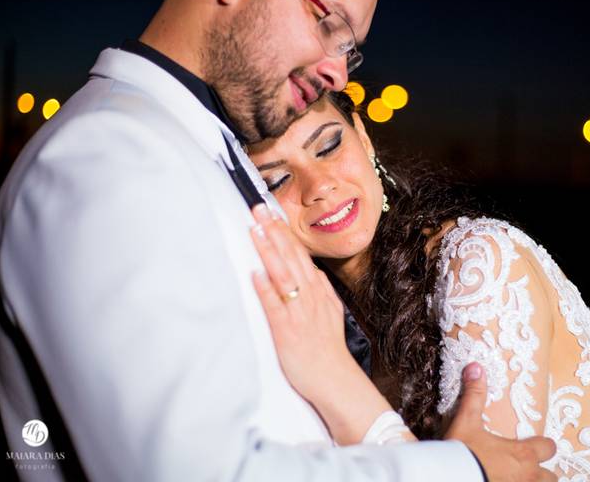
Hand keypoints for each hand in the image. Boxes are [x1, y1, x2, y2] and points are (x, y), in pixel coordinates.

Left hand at [249, 204, 400, 443]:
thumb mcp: (333, 313)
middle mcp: (310, 297)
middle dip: (274, 232)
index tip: (272, 214)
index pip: (300, 255)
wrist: (335, 379)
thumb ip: (322, 292)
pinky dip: (265, 287)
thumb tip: (313, 272)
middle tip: (259, 210)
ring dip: (269, 251)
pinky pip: (275, 305)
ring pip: (283, 275)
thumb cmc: (328, 350)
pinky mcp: (286, 330)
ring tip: (255, 230)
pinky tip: (255, 272)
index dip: (284, 233)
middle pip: (291, 258)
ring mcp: (299, 312)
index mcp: (319, 292)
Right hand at [445, 363, 556, 481]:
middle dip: (543, 472)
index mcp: (523, 454)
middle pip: (551, 476)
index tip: (535, 444)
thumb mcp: (466, 422)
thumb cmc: (462, 454)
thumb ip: (474, 396)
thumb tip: (476, 367)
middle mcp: (528, 476)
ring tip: (520, 478)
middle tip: (529, 468)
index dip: (543, 445)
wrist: (449, 479)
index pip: (548, 448)